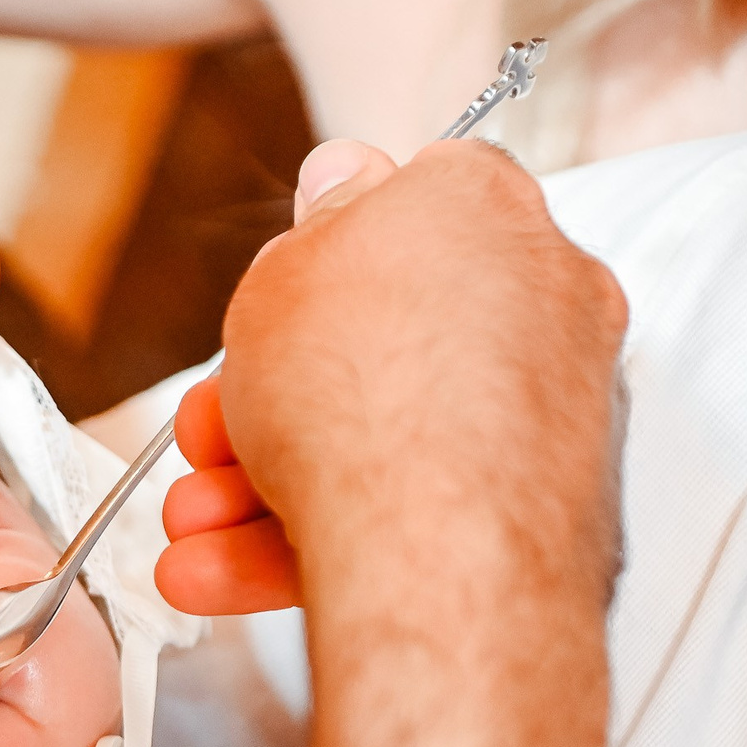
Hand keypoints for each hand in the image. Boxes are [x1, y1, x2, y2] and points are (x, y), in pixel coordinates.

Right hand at [159, 139, 624, 613]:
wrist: (439, 548)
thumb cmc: (375, 392)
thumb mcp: (289, 270)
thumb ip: (317, 228)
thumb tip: (340, 179)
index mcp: (492, 212)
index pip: (412, 204)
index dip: (323, 250)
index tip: (274, 292)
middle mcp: (544, 306)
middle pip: (380, 342)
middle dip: (271, 392)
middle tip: (213, 424)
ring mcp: (547, 416)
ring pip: (386, 441)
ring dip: (267, 480)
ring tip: (199, 518)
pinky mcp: (535, 517)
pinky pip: (412, 515)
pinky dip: (314, 540)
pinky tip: (229, 566)